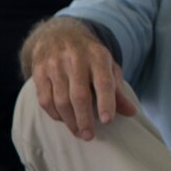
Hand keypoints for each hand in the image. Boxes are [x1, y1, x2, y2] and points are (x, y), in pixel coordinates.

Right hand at [26, 20, 135, 140]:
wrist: (58, 35)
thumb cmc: (90, 57)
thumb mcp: (108, 67)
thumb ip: (118, 90)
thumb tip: (131, 112)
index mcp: (98, 57)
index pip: (102, 82)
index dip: (106, 102)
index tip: (107, 121)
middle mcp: (75, 59)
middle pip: (79, 95)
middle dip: (84, 119)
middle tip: (89, 136)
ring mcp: (55, 65)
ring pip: (60, 100)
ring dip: (70, 121)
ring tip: (79, 132)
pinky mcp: (39, 73)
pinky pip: (45, 100)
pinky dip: (55, 114)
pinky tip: (64, 120)